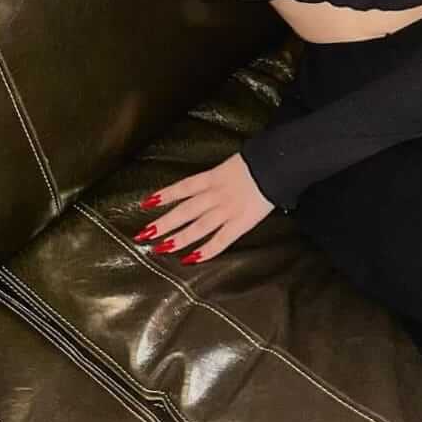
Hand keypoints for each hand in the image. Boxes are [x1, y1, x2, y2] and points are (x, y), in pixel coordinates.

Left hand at [133, 153, 275, 264]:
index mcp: (213, 177)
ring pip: (198, 227)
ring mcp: (227, 210)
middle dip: (164, 223)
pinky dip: (205, 251)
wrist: (278, 165)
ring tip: (160, 248)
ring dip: (178, 238)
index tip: (146, 203)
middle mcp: (215, 195)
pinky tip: (191, 259)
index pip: (183, 187)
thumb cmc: (258, 162)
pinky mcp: (240, 223)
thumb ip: (215, 176)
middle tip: (143, 234)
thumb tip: (201, 186)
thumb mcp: (231, 164)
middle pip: (185, 211)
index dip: (164, 195)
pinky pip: (220, 240)